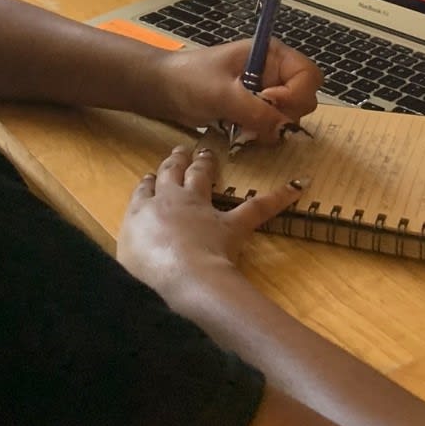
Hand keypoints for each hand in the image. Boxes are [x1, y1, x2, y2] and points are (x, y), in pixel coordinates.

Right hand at [118, 144, 306, 292]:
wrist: (179, 275)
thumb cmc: (145, 272)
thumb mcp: (126, 259)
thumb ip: (131, 248)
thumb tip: (127, 250)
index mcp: (142, 212)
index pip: (144, 191)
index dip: (150, 182)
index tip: (152, 176)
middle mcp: (170, 202)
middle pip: (173, 174)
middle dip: (177, 161)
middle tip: (182, 150)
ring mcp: (201, 210)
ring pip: (202, 178)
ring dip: (205, 164)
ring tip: (209, 153)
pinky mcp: (230, 224)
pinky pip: (257, 207)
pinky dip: (279, 196)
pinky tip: (298, 185)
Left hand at [148, 39, 321, 143]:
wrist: (163, 90)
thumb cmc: (190, 80)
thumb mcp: (222, 93)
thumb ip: (255, 110)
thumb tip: (284, 129)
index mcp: (272, 54)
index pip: (308, 75)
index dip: (295, 94)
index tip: (268, 101)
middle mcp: (275, 72)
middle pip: (304, 99)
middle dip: (284, 114)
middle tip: (254, 118)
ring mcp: (266, 93)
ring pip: (290, 117)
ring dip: (270, 128)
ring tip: (242, 127)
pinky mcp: (255, 111)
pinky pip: (273, 128)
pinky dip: (261, 135)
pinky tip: (240, 133)